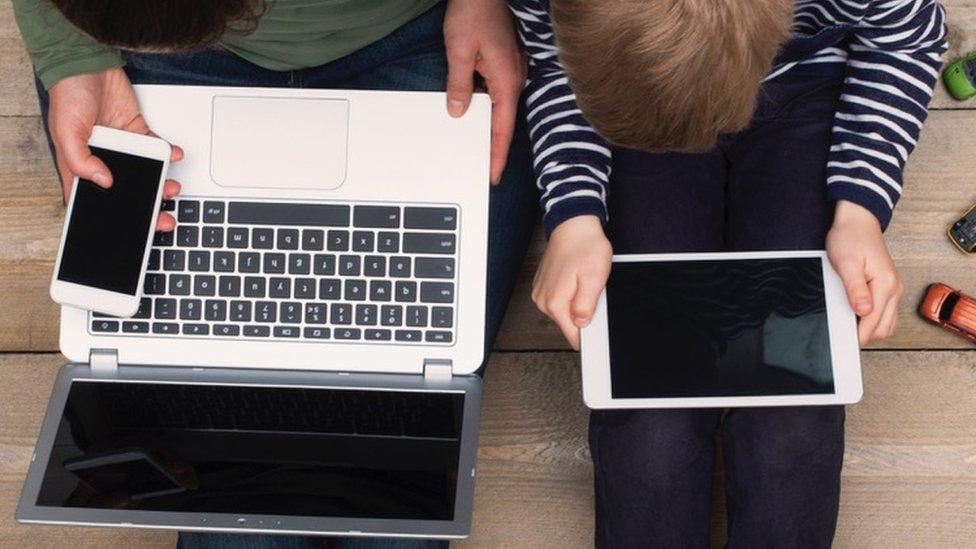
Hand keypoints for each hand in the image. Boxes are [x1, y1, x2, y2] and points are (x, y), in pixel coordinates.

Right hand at [48, 67, 182, 230]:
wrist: (88, 64)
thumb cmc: (69, 95)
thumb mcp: (66, 132)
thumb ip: (82, 160)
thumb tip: (104, 180)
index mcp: (81, 167)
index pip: (96, 200)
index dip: (112, 217)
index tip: (131, 231)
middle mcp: (104, 161)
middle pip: (127, 192)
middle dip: (146, 207)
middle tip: (162, 218)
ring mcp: (124, 149)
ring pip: (146, 174)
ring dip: (161, 183)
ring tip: (170, 187)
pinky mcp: (138, 134)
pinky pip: (157, 149)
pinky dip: (168, 154)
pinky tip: (173, 155)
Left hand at [444, 0, 525, 184]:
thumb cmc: (474, 12)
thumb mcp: (458, 50)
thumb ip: (459, 84)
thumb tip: (459, 111)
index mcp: (506, 79)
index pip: (502, 128)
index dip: (497, 154)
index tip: (493, 174)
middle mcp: (514, 77)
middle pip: (503, 120)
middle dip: (492, 145)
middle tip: (482, 167)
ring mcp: (511, 69)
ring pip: (499, 105)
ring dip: (487, 123)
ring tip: (472, 143)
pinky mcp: (505, 61)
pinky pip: (496, 90)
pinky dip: (485, 103)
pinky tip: (471, 107)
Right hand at [532, 216, 612, 349]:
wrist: (573, 226)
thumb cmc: (585, 247)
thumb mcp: (594, 277)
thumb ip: (586, 305)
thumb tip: (581, 323)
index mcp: (555, 302)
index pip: (573, 335)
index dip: (589, 332)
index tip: (595, 319)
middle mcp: (543, 301)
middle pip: (569, 324)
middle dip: (583, 314)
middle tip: (591, 291)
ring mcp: (541, 293)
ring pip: (564, 312)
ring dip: (576, 302)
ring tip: (582, 281)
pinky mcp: (542, 286)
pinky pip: (559, 300)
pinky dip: (569, 293)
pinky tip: (574, 278)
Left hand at [826, 200, 903, 345]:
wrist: (857, 222)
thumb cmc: (850, 238)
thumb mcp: (846, 263)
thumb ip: (855, 289)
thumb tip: (863, 312)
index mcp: (885, 284)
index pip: (874, 323)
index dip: (858, 335)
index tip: (844, 343)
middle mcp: (894, 288)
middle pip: (884, 328)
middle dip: (865, 334)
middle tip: (843, 333)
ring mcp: (894, 288)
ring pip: (887, 323)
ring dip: (870, 327)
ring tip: (849, 322)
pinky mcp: (889, 287)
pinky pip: (885, 312)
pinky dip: (873, 318)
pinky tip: (857, 314)